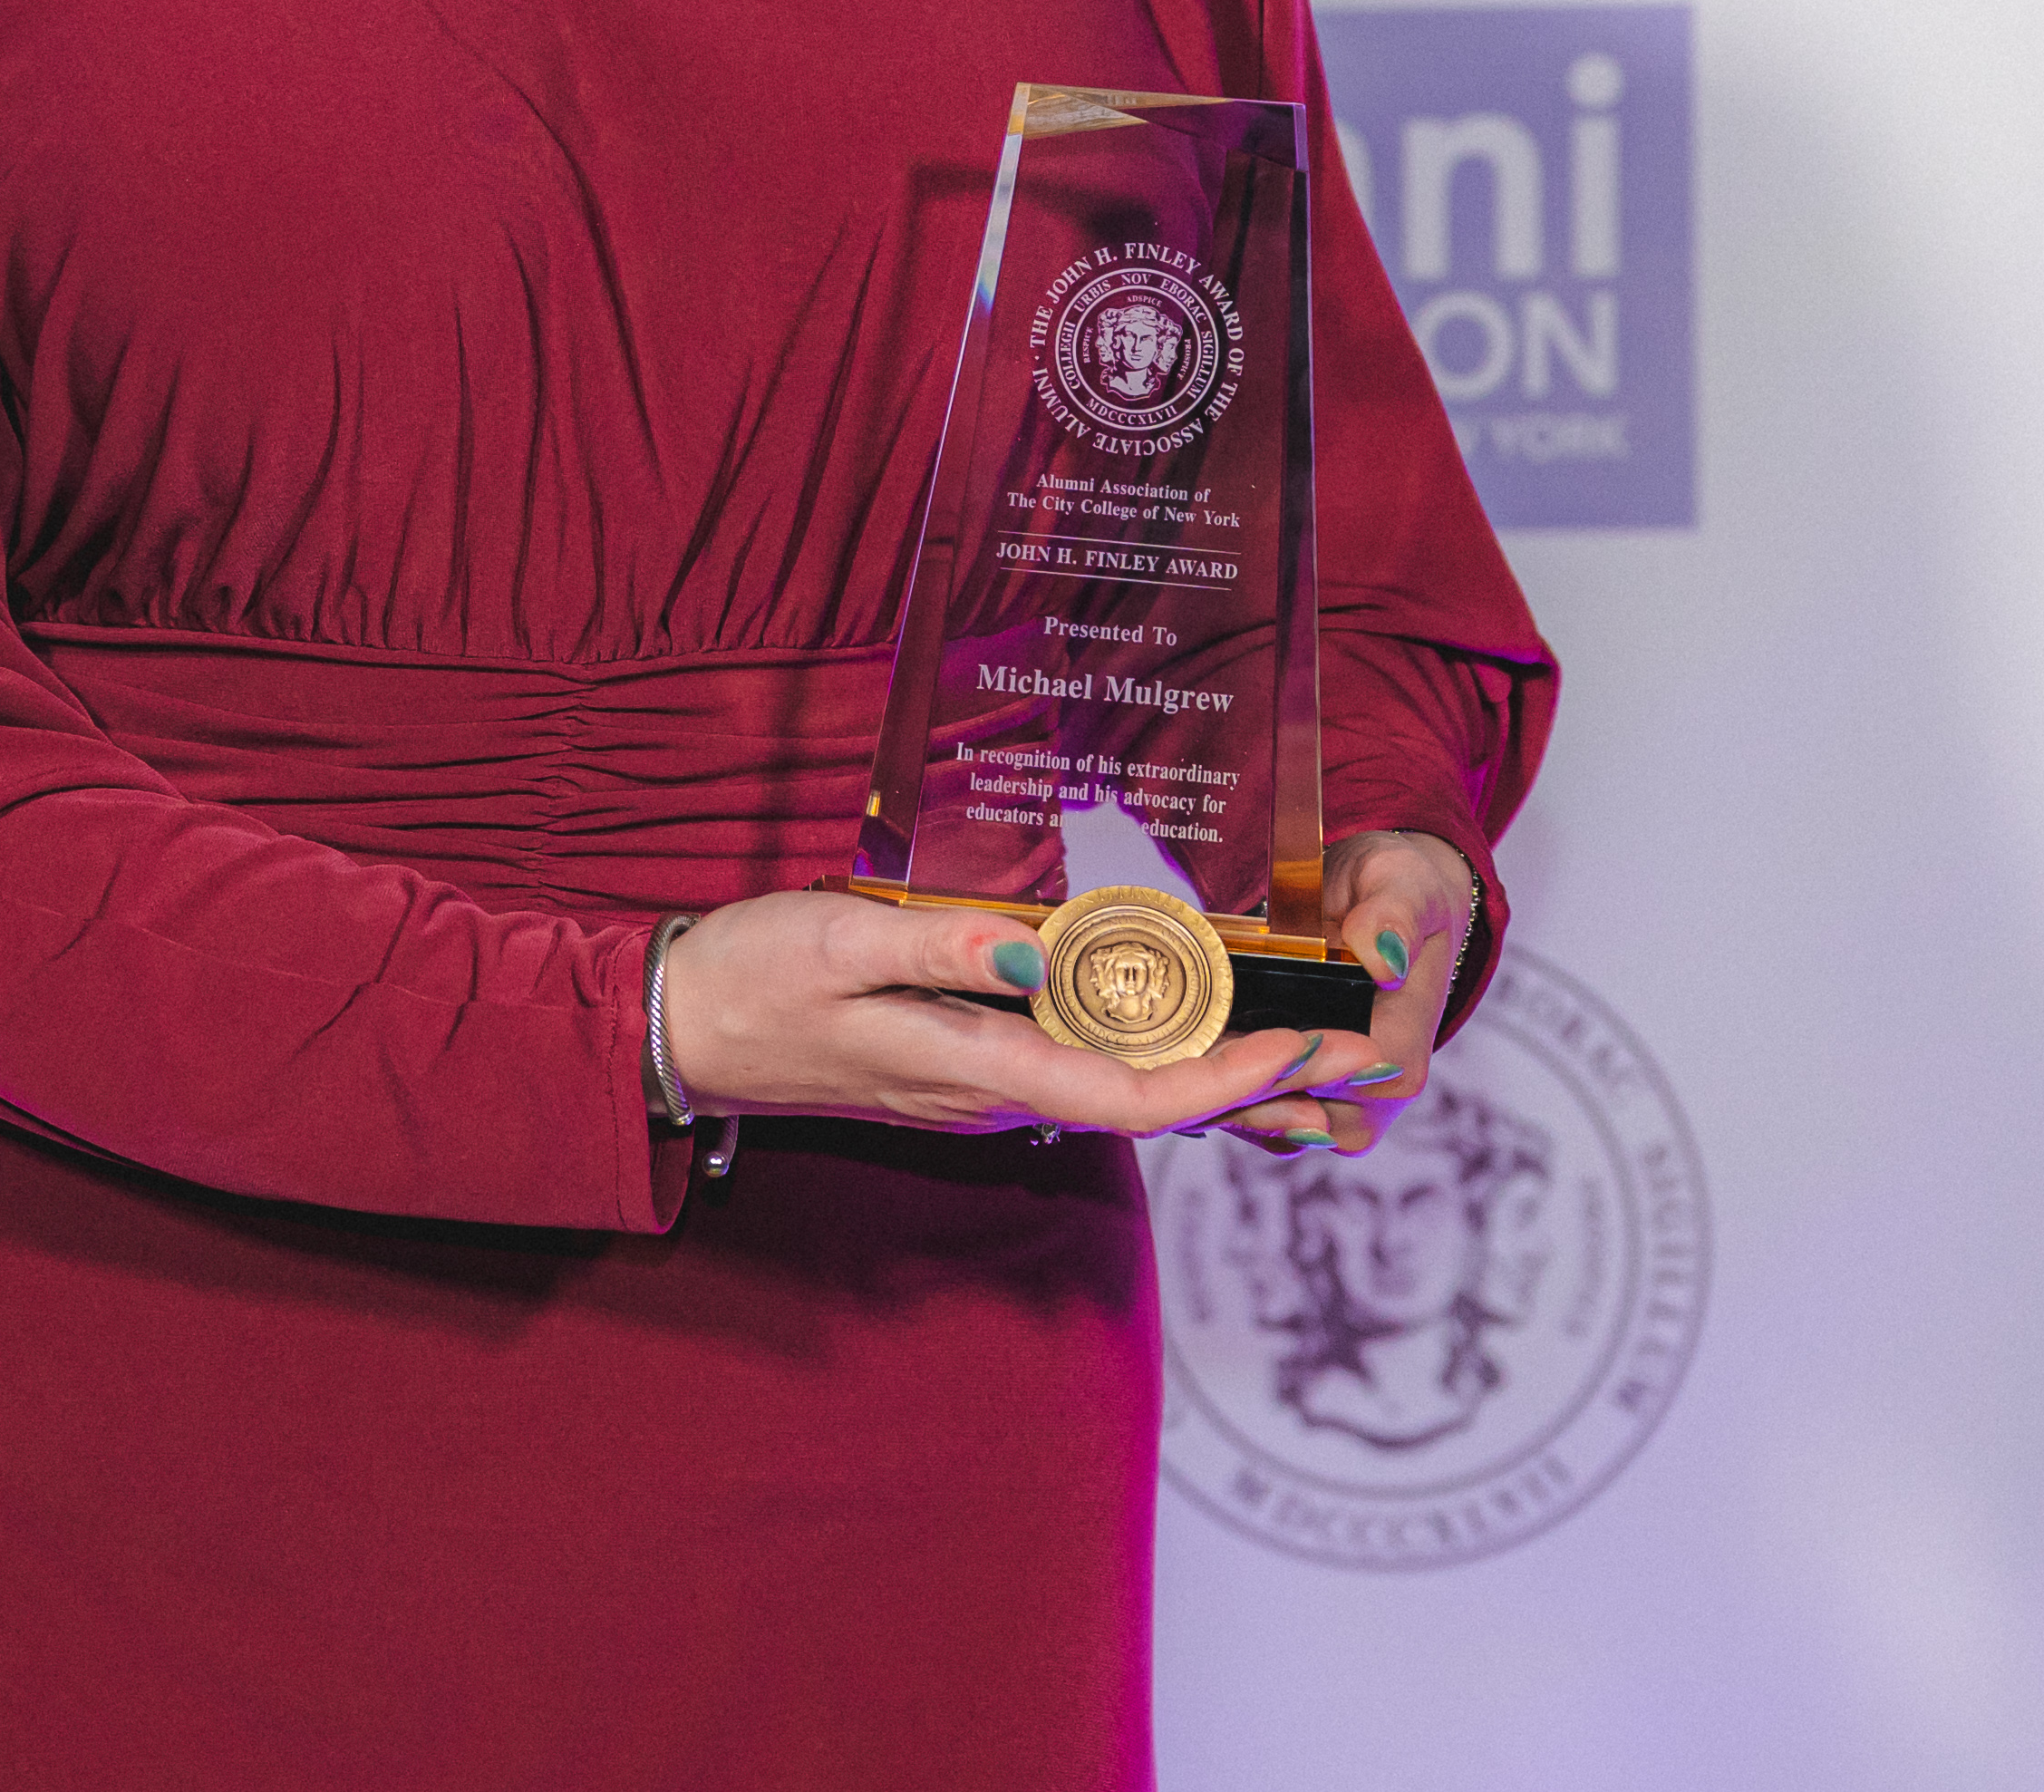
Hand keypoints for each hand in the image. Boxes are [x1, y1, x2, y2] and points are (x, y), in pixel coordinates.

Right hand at [655, 833, 1477, 1149]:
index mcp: (978, 1068)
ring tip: (1311, 1026)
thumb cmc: (758, 978)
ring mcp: (988, 1083)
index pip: (1135, 1095)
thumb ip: (943, 950)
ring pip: (1130, 1087)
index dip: (1230, 1077)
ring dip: (1221, 1065)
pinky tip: (1196, 1005)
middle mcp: (999, 1091)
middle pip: (1155, 1101)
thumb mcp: (839, 942)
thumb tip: (1043, 959)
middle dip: (1260, 1078)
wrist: (685, 1030)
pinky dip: (1158, 1045)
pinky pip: (1088, 1066)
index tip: (1308, 1047)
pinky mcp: (975, 1063)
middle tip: (1358, 1041)